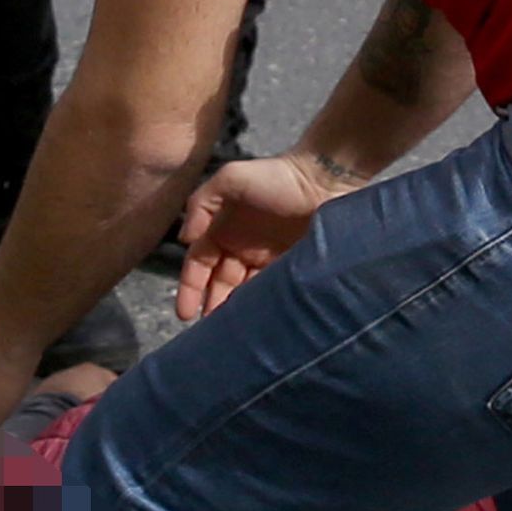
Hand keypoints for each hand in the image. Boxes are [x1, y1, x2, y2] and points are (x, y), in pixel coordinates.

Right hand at [173, 149, 347, 321]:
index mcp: (223, 230)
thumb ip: (201, 203)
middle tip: (209, 332)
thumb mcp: (231, 179)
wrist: (327, 181)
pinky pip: (271, 293)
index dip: (189, 288)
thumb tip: (185, 240)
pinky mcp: (291, 269)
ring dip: (234, 311)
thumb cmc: (277, 177)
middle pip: (219, 284)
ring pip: (243, 293)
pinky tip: (258, 324)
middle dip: (211, 306)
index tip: (185, 313)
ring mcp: (267, 261)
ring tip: (231, 332)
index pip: (198, 264)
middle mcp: (242, 249)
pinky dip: (262, 309)